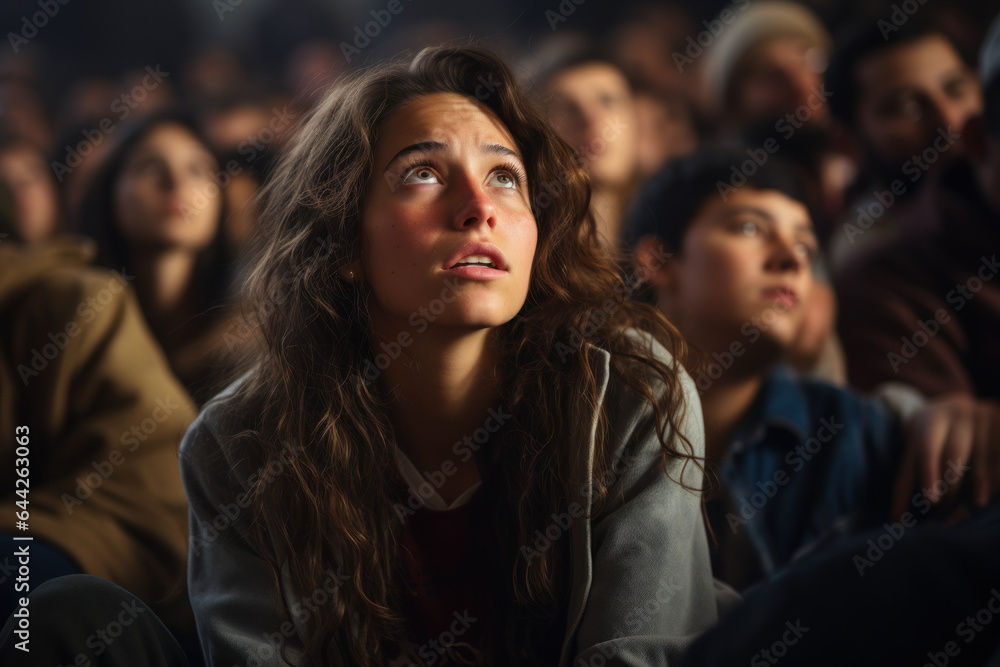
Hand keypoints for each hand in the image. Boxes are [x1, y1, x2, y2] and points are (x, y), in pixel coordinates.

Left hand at [891, 394, 999, 518]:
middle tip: (945, 516)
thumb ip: (908, 480)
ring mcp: (982, 417)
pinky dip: (994, 480)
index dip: (929, 474)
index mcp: (930, 419)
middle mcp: (957, 414)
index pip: (927, 449)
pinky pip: (998, 458)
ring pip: (981, 459)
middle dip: (950, 488)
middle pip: (954, 456)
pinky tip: (987, 496)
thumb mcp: (916, 449)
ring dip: (976, 488)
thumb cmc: (932, 438)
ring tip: (973, 508)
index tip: (931, 500)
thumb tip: (895, 519)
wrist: (960, 408)